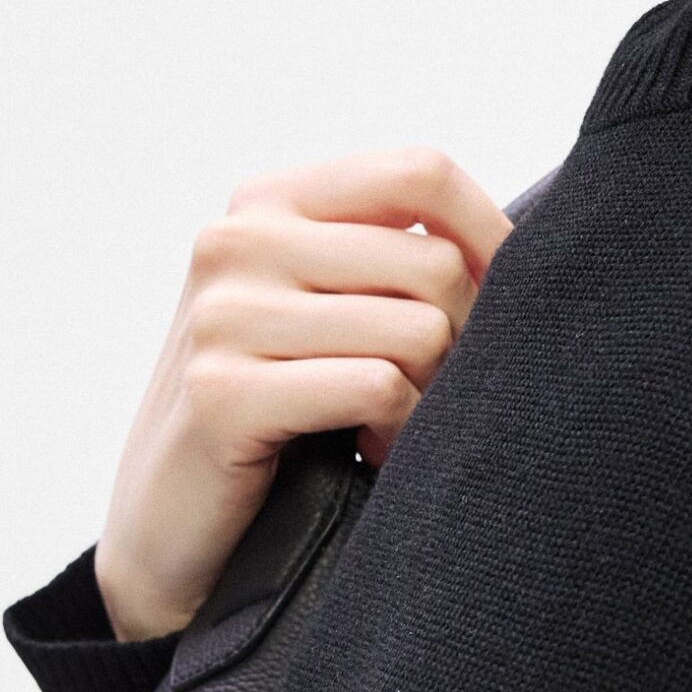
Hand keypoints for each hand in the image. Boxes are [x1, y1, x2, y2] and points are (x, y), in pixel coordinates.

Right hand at [92, 145, 512, 640]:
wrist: (167, 519)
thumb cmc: (276, 400)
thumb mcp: (326, 300)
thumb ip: (392, 252)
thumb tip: (524, 243)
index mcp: (269, 198)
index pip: (421, 171)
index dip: (488, 231)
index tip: (505, 295)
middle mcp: (237, 239)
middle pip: (434, 263)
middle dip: (463, 338)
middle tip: (437, 389)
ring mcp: (223, 314)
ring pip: (418, 331)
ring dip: (432, 396)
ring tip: (398, 424)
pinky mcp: (222, 393)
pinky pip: (377, 388)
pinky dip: (399, 432)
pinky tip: (370, 451)